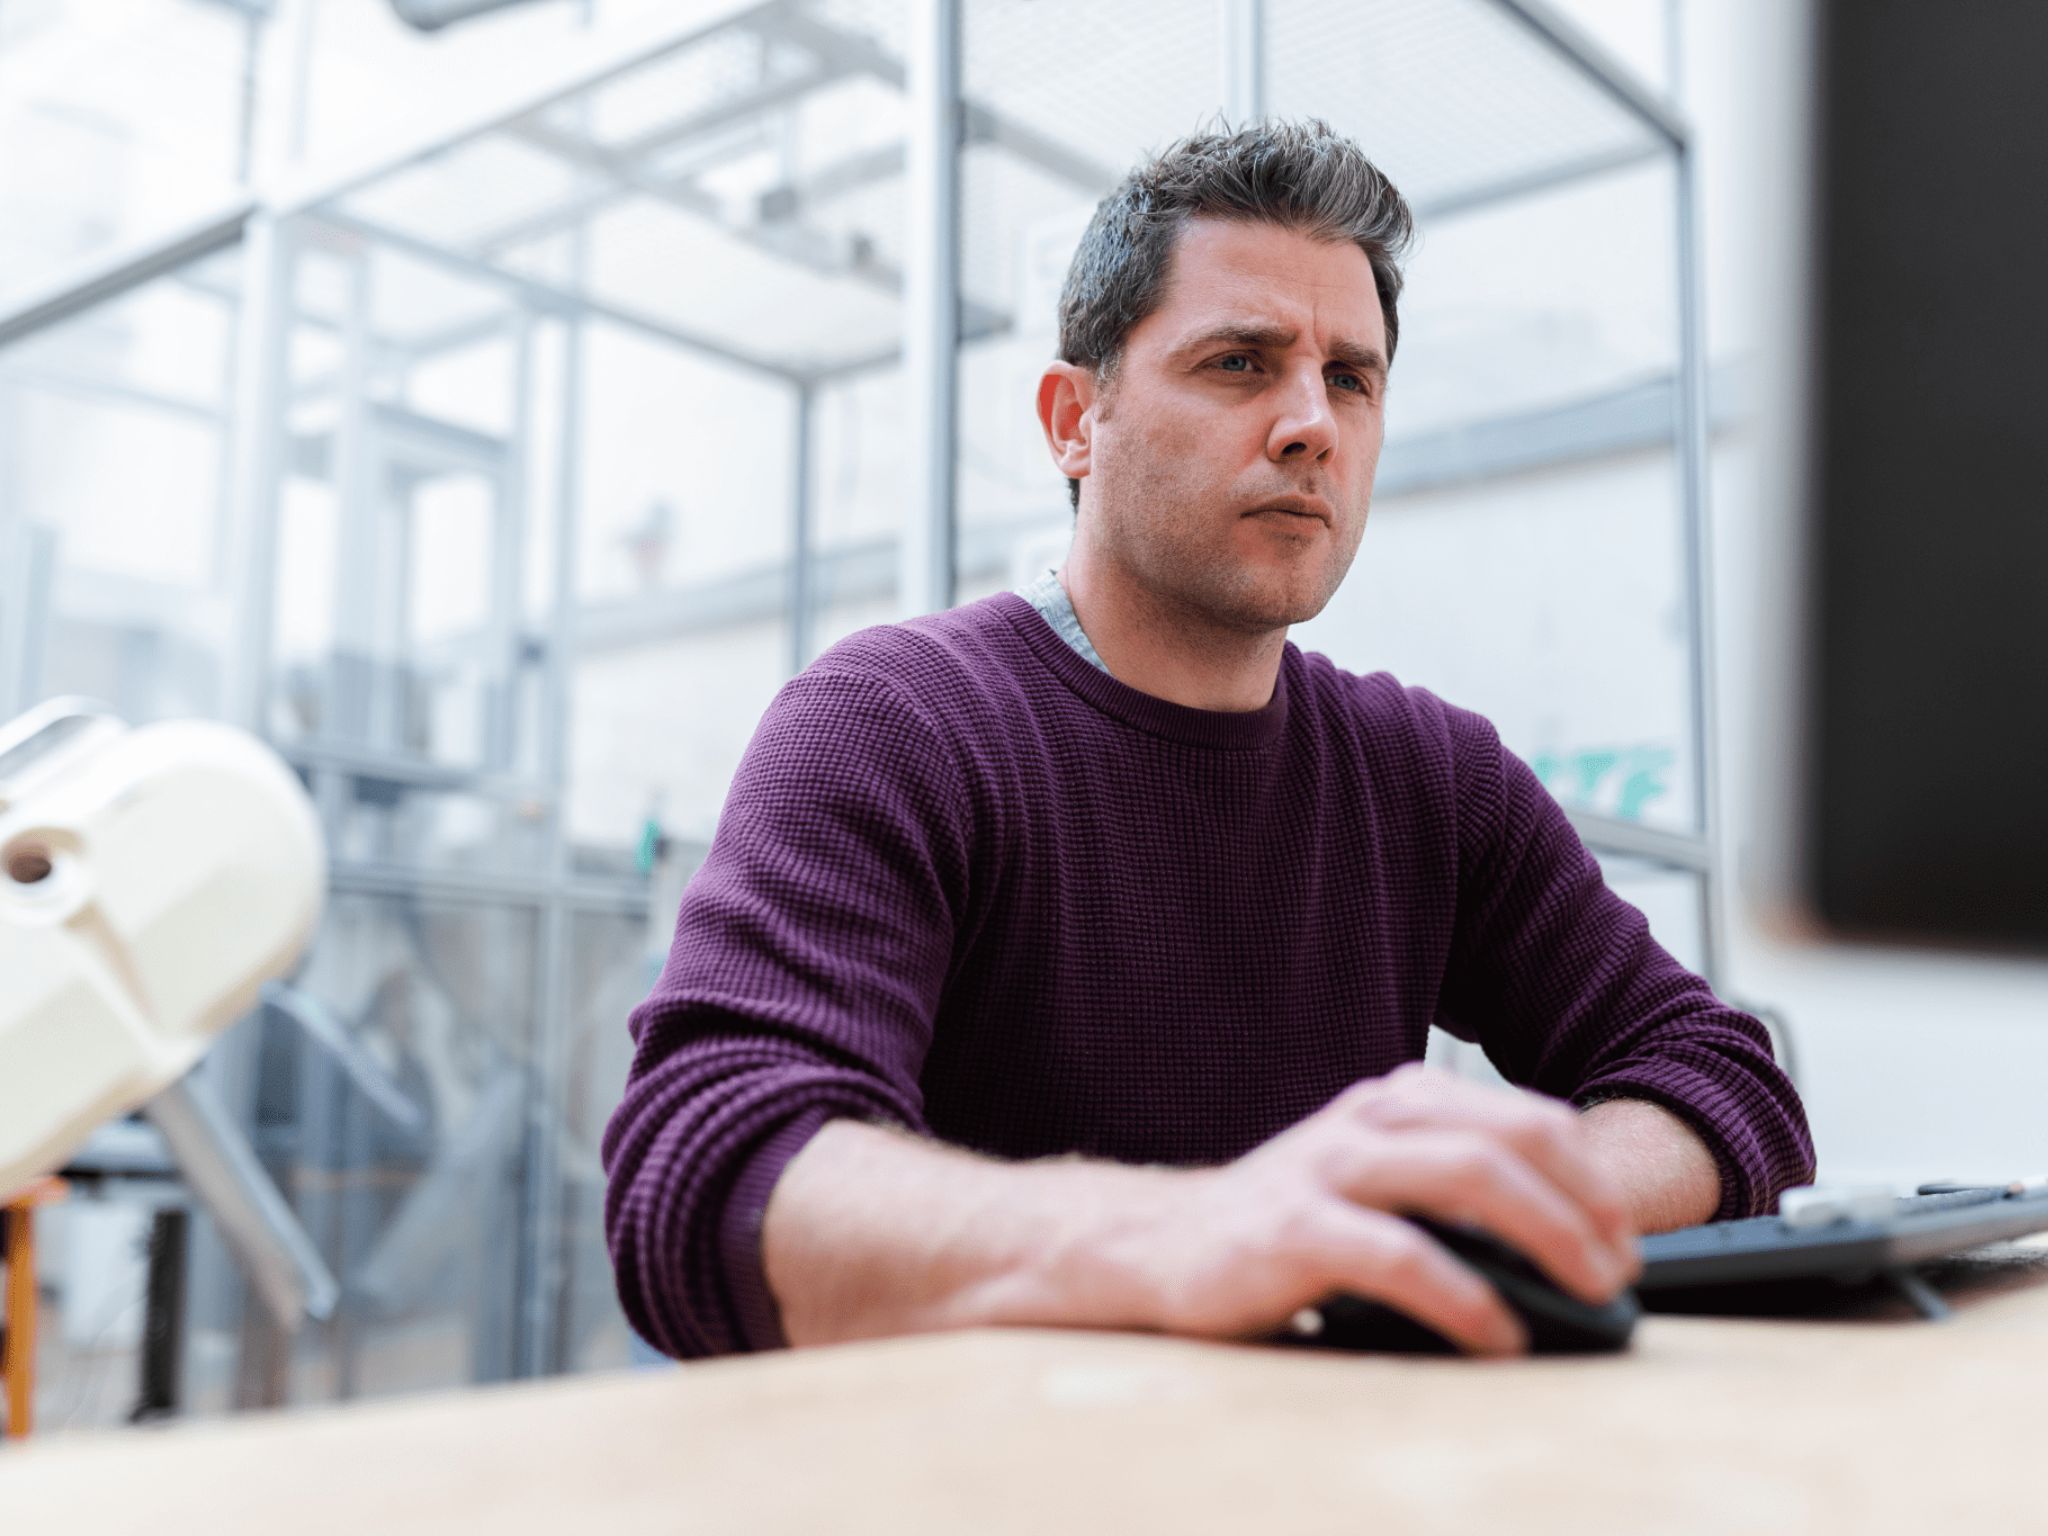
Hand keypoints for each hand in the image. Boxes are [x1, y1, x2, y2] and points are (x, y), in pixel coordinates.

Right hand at [1130, 1063, 1641, 1354]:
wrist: (1157, 1244)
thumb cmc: (1283, 1222)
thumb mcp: (1369, 1179)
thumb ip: (1444, 1185)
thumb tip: (1562, 1241)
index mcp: (1394, 1101)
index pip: (1522, 1115)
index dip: (1590, 1174)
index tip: (1625, 1235)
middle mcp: (1366, 1119)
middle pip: (1508, 1137)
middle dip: (1583, 1203)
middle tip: (1619, 1267)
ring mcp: (1328, 1169)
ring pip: (1466, 1175)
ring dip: (1546, 1233)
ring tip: (1586, 1289)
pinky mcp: (1293, 1230)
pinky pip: (1400, 1255)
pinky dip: (1464, 1296)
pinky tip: (1497, 1334)